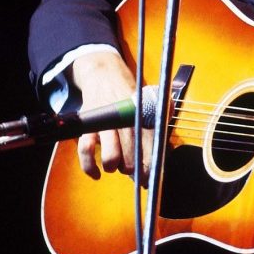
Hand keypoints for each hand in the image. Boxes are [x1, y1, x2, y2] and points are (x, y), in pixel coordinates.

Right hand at [71, 51, 152, 184]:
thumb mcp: (150, 99)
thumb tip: (167, 141)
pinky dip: (89, 166)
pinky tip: (96, 174)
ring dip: (114, 166)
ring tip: (116, 166)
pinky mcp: (88, 125)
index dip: (152, 163)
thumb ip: (161, 117)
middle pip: (132, 152)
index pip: (151, 143)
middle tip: (136, 176)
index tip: (152, 177)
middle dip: (135, 169)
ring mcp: (105, 123)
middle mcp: (125, 119)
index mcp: (142, 114)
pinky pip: (85, 150)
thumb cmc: (130, 95)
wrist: (105, 75)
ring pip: (111, 154)